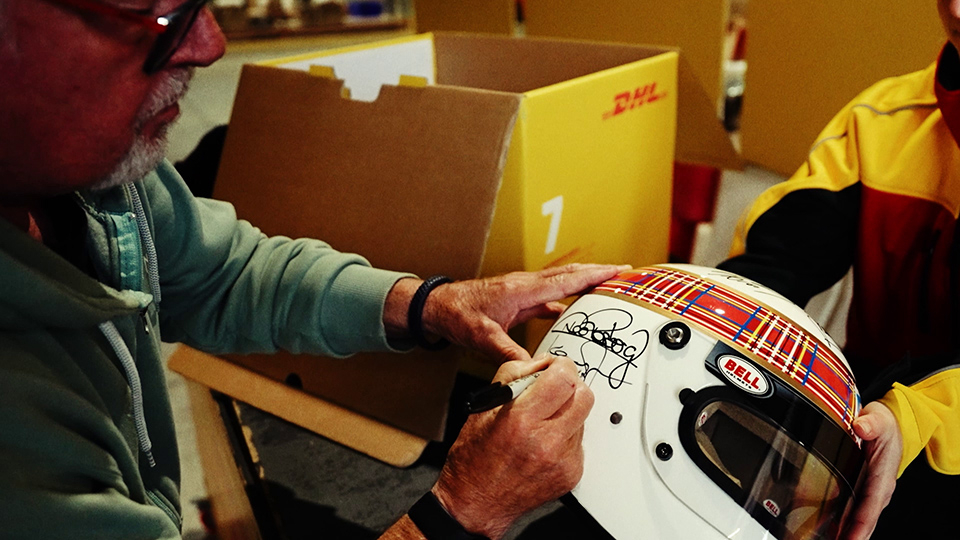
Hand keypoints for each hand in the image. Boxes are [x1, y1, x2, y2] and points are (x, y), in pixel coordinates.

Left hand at [423, 264, 628, 362]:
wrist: (438, 306)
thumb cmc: (457, 315)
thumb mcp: (483, 338)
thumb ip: (509, 353)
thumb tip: (533, 369)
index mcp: (523, 290)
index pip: (567, 280)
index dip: (595, 275)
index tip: (619, 271)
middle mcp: (526, 285)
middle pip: (570, 275)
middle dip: (598, 273)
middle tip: (624, 273)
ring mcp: (523, 290)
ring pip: (561, 283)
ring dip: (583, 284)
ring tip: (606, 288)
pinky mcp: (518, 298)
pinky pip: (549, 296)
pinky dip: (565, 299)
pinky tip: (570, 311)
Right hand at [431, 355, 593, 538]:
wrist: (476, 504)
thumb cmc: (474, 458)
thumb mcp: (484, 406)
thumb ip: (514, 374)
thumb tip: (543, 362)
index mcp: (521, 420)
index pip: (564, 378)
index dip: (561, 366)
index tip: (554, 367)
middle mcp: (546, 442)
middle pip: (584, 396)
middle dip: (571, 385)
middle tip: (553, 389)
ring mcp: (563, 461)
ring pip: (583, 417)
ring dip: (567, 411)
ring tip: (542, 422)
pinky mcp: (572, 474)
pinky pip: (579, 441)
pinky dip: (566, 435)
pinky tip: (544, 443)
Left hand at [843, 401, 902, 538]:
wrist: (889, 426)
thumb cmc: (884, 425)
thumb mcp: (880, 420)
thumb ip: (871, 424)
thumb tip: (862, 428)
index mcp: (883, 475)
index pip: (872, 503)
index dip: (861, 523)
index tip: (851, 538)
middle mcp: (877, 489)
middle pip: (864, 519)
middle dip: (851, 536)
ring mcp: (869, 492)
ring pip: (857, 518)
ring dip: (843, 532)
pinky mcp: (860, 490)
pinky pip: (851, 511)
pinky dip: (839, 523)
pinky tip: (825, 530)